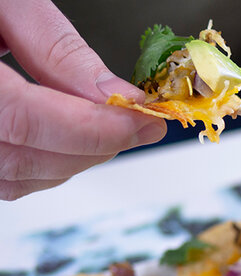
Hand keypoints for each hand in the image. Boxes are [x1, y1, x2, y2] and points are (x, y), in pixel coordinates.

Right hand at [0, 0, 166, 200]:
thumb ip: (54, 46)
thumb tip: (114, 95)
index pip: (23, 120)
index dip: (91, 128)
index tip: (143, 119)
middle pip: (22, 159)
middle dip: (93, 146)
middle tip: (141, 123)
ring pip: (13, 178)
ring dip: (73, 159)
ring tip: (112, 127)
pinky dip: (43, 164)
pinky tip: (70, 137)